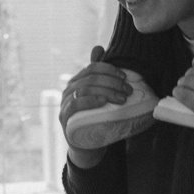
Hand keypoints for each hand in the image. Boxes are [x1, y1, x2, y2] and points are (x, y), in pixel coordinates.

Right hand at [60, 47, 129, 166]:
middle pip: (91, 77)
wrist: (87, 146)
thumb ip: (100, 75)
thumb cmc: (96, 118)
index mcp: (77, 81)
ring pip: (85, 88)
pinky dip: (90, 100)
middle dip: (112, 82)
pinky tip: (103, 102)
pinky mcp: (65, 118)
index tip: (125, 77)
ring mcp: (65, 103)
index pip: (92, 67)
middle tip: (128, 91)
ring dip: (106, 91)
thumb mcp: (100, 95)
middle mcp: (69, 89)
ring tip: (122, 98)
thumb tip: (98, 48)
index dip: (109, 69)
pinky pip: (75, 104)